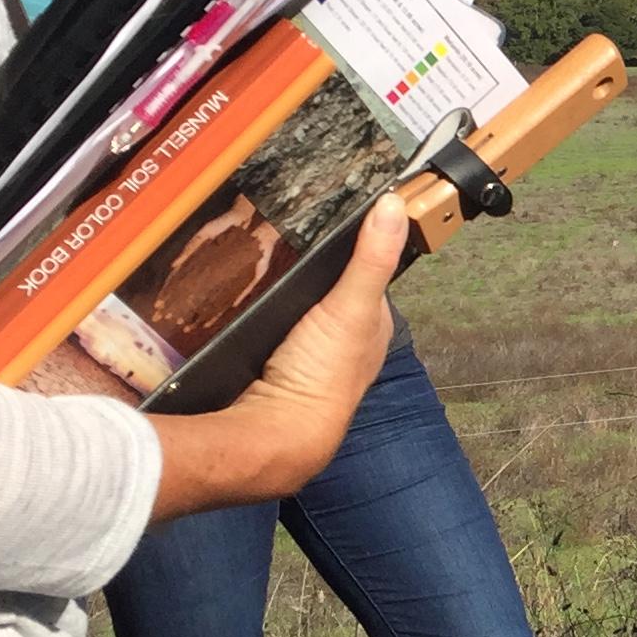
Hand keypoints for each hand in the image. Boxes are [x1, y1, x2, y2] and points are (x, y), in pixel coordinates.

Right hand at [147, 196, 407, 522]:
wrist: (275, 432)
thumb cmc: (323, 376)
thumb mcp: (351, 307)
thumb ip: (371, 259)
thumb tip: (395, 205)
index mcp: (369, 322)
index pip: (364, 268)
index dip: (350, 241)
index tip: (327, 206)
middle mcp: (343, 337)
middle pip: (325, 286)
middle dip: (306, 262)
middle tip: (275, 226)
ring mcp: (307, 350)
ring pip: (294, 303)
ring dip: (277, 284)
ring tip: (252, 250)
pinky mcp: (273, 360)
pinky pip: (265, 322)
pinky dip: (256, 308)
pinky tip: (240, 293)